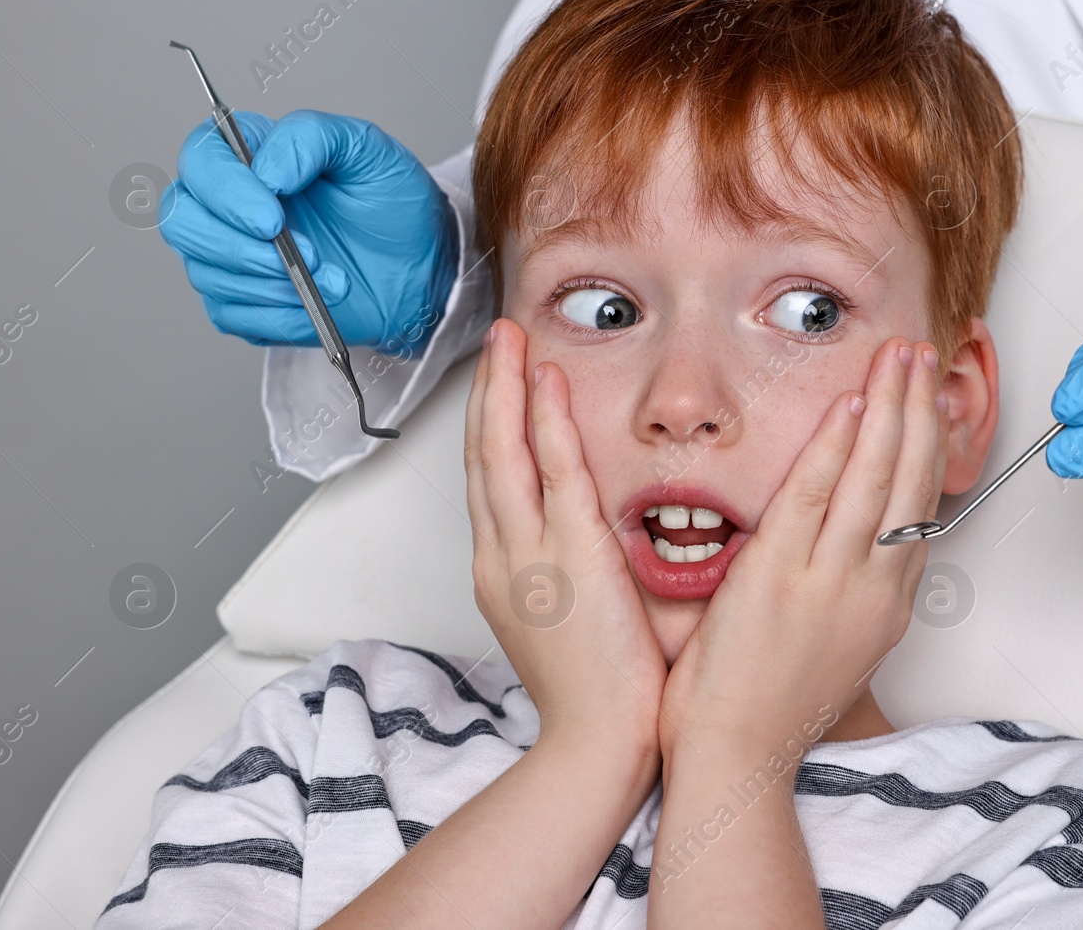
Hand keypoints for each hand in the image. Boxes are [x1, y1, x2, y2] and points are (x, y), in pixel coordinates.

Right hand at [159, 109, 455, 351]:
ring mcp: (228, 257)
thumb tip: (266, 170)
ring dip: (272, 283)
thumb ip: (311, 138)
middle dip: (241, 246)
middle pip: (183, 221)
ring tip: (333, 279)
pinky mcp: (242, 303)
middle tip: (306, 255)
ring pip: (205, 272)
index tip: (273, 217)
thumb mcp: (366, 151)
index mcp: (248, 155)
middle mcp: (225, 205)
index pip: (199, 160)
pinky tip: (317, 304)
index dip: (225, 191)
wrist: (421, 265)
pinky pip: (233, 315)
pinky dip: (279, 314)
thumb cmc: (391, 203)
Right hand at [464, 318, 666, 749]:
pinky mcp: (569, 556)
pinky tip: (544, 380)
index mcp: (503, 572)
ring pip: (504, 453)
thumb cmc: (600, 695)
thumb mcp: (569, 620)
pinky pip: (554, 472)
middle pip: (482, 456)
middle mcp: (502, 557)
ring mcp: (528, 555)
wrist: (599, 745)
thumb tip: (588, 541)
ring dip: (505, 388)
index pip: (490, 483)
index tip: (500, 384)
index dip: (491, 426)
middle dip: (487, 391)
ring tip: (510, 337)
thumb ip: (570, 572)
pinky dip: (545, 422)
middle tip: (495, 339)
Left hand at [657, 337, 946, 759]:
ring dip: (891, 409)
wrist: (736, 758)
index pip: (920, 507)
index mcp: (885, 603)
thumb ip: (847, 588)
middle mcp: (873, 588)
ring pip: (875, 478)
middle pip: (910, 480)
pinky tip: (850, 407)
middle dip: (920, 409)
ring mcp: (830, 582)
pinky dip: (836, 449)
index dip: (929, 444)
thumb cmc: (770, 706)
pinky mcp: (781, 579)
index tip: (929, 398)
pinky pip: (816, 498)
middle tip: (922, 355)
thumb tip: (847, 545)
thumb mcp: (834, 643)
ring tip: (899, 357)